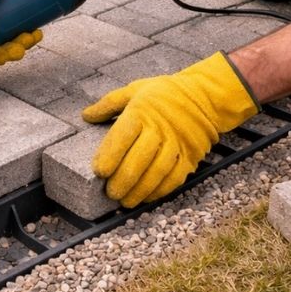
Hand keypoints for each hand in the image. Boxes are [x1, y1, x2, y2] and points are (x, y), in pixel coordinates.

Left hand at [84, 52, 258, 207]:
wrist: (204, 96)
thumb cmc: (163, 93)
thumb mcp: (135, 90)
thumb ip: (109, 103)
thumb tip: (86, 115)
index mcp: (142, 111)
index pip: (123, 135)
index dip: (110, 155)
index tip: (99, 171)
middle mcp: (160, 128)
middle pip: (140, 158)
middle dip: (123, 179)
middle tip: (110, 193)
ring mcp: (177, 143)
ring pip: (157, 171)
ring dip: (140, 190)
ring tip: (125, 201)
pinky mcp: (190, 155)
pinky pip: (175, 177)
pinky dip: (160, 190)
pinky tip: (147, 198)